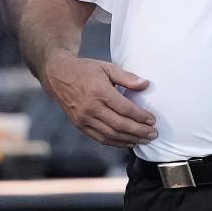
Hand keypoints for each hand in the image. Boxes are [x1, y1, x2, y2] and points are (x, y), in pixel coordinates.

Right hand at [41, 51, 156, 146]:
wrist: (59, 76)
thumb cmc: (86, 70)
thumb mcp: (107, 67)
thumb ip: (127, 77)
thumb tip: (146, 84)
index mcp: (99, 92)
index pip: (124, 109)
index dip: (140, 117)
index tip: (153, 120)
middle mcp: (91, 108)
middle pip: (119, 124)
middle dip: (139, 131)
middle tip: (153, 134)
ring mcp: (84, 119)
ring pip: (110, 135)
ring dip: (129, 140)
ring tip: (144, 140)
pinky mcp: (80, 125)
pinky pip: (100, 138)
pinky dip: (115, 143)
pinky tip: (127, 142)